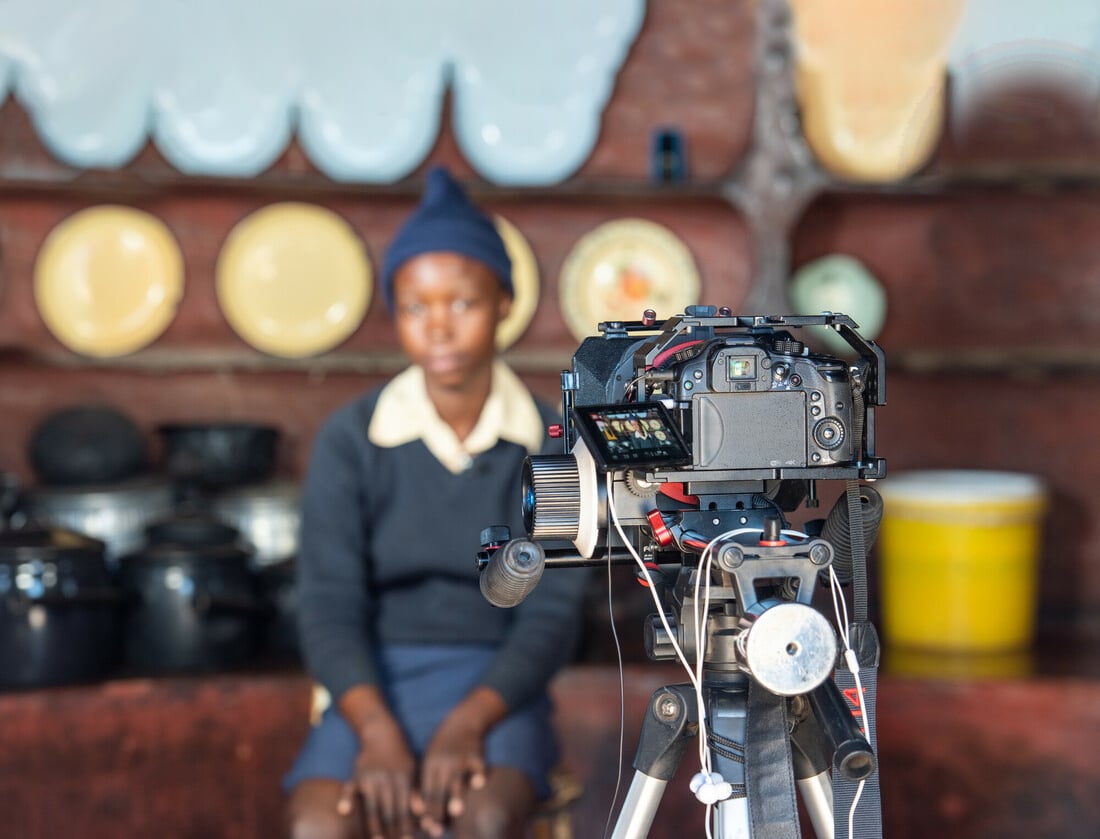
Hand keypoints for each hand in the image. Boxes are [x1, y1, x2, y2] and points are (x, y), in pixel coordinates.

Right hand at [337, 687, 418, 838]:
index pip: (405, 809)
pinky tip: (345, 813)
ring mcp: (370, 777)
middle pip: (389, 812)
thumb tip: (422, 815)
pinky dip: (347, 800)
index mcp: (404, 779)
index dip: (406, 827)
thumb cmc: (400, 756)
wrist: (381, 732)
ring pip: (371, 807)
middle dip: (392, 832)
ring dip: (374, 827)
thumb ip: (415, 792)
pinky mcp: (356, 774)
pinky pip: (349, 789)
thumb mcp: (412, 771)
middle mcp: (387, 779)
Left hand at [412, 687, 506, 834]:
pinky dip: (478, 775)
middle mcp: (442, 762)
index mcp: (429, 765)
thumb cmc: (445, 746)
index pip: (424, 792)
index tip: (424, 829)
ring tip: (456, 811)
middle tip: (437, 830)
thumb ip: (428, 784)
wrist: (464, 719)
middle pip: (438, 789)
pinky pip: (477, 765)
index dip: (424, 812)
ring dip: (456, 795)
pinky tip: (479, 784)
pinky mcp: (476, 754)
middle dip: (437, 811)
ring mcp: (460, 758)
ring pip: (456, 779)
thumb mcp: (432, 760)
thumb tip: (422, 814)